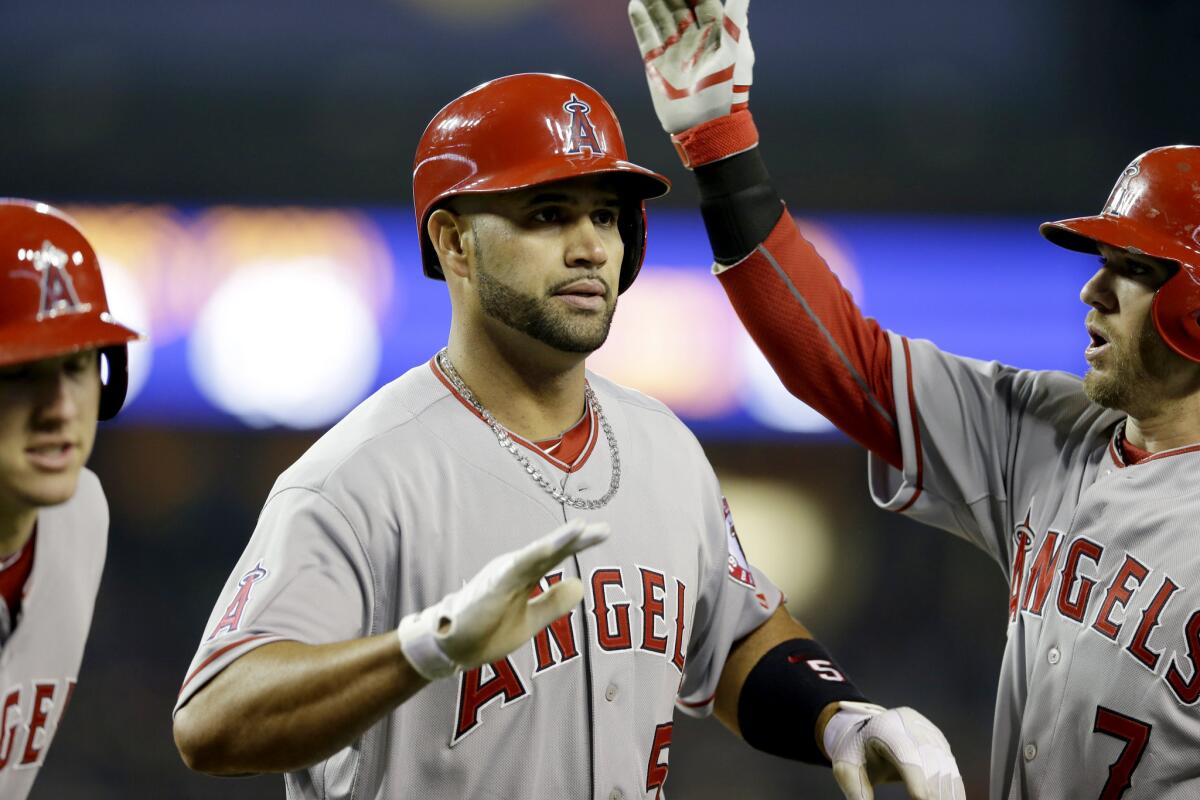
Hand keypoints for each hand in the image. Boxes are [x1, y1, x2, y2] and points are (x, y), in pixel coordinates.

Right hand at [397, 519, 608, 679]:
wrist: (450, 648)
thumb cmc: (485, 631)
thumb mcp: (529, 621)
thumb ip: (553, 603)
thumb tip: (581, 585)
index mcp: (523, 575)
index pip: (557, 556)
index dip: (579, 544)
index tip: (603, 532)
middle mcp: (515, 568)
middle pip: (551, 550)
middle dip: (577, 539)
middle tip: (604, 529)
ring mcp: (503, 575)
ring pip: (535, 554)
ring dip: (558, 542)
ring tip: (580, 529)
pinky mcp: (492, 586)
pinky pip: (515, 569)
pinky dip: (532, 557)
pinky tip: (549, 548)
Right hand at [628, 0, 753, 134]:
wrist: (705, 125)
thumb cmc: (727, 88)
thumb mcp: (736, 49)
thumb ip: (736, 17)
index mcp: (714, 33)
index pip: (702, 1)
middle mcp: (692, 39)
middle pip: (678, 6)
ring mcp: (673, 51)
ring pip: (660, 18)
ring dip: (653, 1)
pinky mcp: (656, 65)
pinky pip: (646, 38)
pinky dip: (640, 22)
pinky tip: (635, 5)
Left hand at [824, 702, 965, 799]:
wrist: (865, 730)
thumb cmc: (855, 752)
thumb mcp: (847, 770)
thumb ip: (857, 792)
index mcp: (883, 727)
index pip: (904, 751)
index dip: (917, 778)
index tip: (922, 799)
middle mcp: (909, 723)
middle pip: (928, 758)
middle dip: (934, 789)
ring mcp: (927, 730)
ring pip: (944, 761)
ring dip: (947, 789)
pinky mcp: (938, 740)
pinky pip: (950, 764)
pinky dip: (953, 784)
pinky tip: (953, 798)